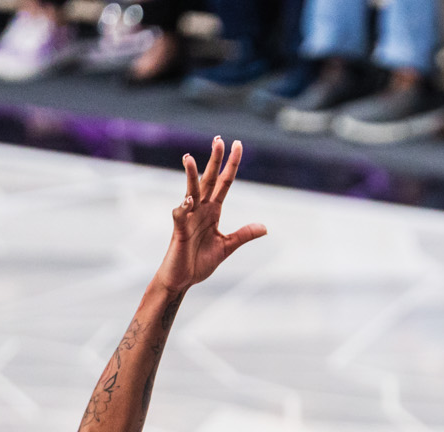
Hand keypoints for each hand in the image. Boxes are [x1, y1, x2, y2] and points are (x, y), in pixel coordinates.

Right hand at [157, 137, 266, 293]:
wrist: (183, 278)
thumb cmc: (200, 261)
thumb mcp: (228, 246)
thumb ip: (243, 235)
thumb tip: (264, 227)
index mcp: (213, 211)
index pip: (224, 183)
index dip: (231, 165)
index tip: (237, 145)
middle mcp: (201, 209)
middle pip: (209, 180)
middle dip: (214, 160)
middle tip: (218, 140)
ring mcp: (188, 218)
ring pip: (190, 191)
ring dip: (190, 175)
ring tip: (189, 158)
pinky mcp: (179, 231)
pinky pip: (180, 215)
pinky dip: (183, 207)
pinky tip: (188, 199)